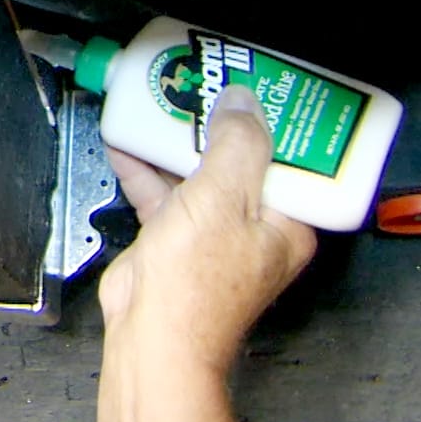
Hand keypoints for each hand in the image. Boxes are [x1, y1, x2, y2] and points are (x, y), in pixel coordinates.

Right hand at [96, 85, 317, 370]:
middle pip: (242, 160)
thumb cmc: (197, 285)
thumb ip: (237, 143)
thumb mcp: (225, 197)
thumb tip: (243, 101)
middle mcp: (256, 227)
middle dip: (220, 123)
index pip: (293, 159)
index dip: (278, 120)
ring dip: (178, 142)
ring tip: (162, 100)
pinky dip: (146, 169)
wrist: (152, 339)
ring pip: (199, 174)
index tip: (261, 86)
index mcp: (287, 221)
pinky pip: (164, 194)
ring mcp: (213, 235)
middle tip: (205, 82)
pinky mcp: (175, 241)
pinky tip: (127, 140)